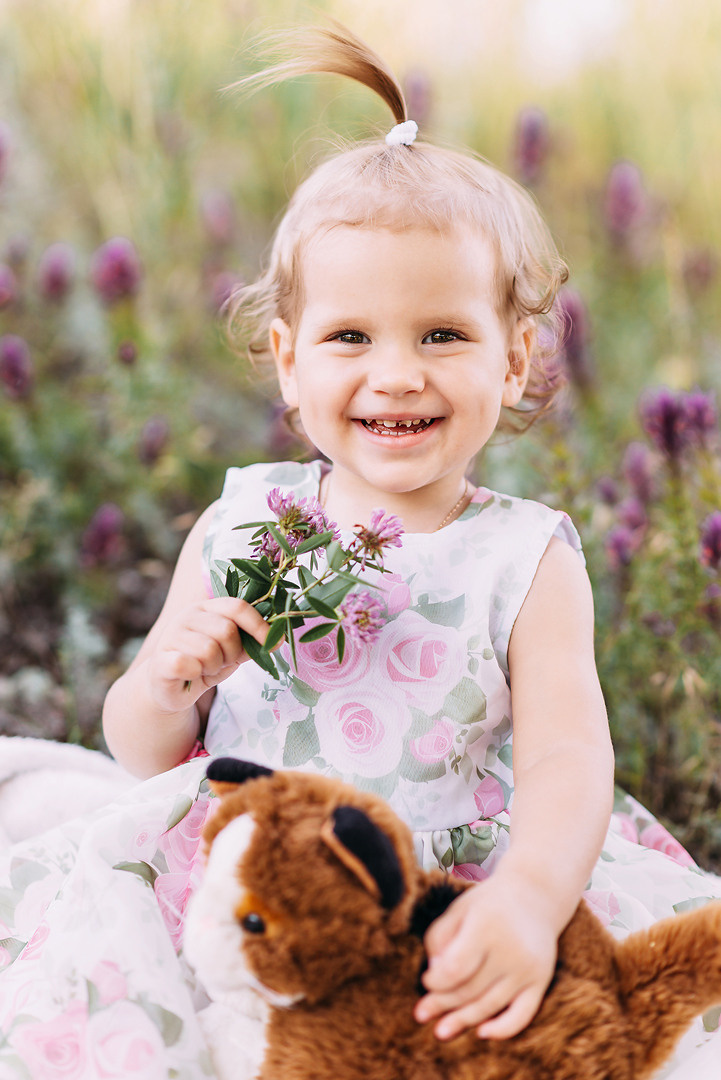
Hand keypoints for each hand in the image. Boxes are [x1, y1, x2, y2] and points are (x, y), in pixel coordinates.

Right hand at [147, 598, 269, 712]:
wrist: (169, 688)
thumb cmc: (204, 665)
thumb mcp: (231, 652)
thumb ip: (249, 643)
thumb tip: (277, 639)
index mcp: (207, 608)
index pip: (237, 607)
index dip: (259, 625)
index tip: (274, 643)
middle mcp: (187, 615)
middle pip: (227, 630)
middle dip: (232, 653)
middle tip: (222, 663)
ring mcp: (171, 636)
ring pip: (209, 650)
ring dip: (214, 667)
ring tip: (205, 669)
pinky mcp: (160, 659)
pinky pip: (188, 664)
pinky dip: (196, 674)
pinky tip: (192, 676)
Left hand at [414, 875, 557, 1040]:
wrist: (534, 896)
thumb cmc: (487, 905)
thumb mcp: (458, 910)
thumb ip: (439, 939)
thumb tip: (434, 978)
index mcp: (486, 924)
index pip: (455, 968)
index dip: (436, 982)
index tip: (426, 981)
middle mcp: (510, 948)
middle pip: (470, 989)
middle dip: (442, 1004)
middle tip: (421, 1015)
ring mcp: (528, 967)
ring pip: (490, 1005)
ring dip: (463, 1021)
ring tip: (440, 1032)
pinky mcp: (542, 981)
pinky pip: (522, 1015)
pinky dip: (503, 1030)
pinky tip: (481, 1033)